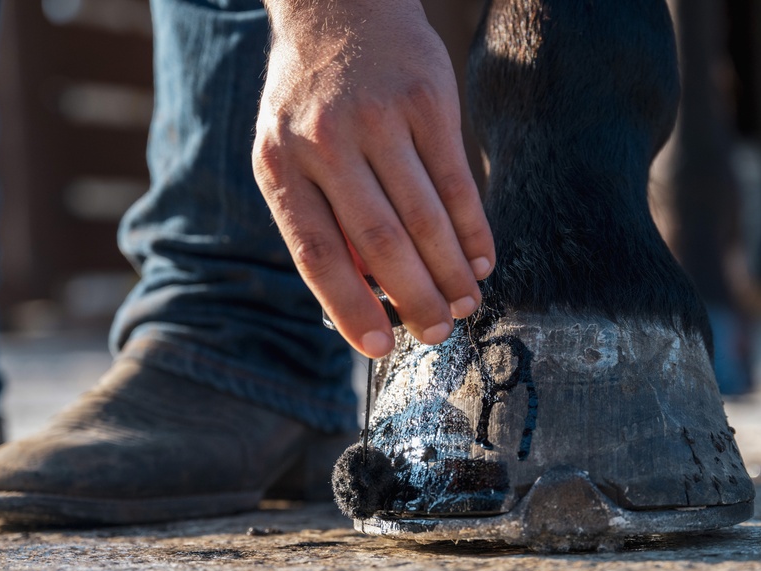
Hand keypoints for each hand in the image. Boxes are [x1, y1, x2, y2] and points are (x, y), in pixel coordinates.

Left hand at [253, 0, 494, 357]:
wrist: (338, 11)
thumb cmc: (310, 103)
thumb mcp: (286, 155)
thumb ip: (317, 219)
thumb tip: (367, 294)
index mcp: (279, 165)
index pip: (314, 252)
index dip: (350, 306)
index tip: (379, 347)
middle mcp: (324, 141)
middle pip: (378, 241)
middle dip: (415, 297)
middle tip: (437, 333)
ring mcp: (378, 117)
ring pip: (423, 215)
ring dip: (450, 271)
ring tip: (465, 304)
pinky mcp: (427, 99)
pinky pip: (456, 179)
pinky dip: (473, 227)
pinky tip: (481, 258)